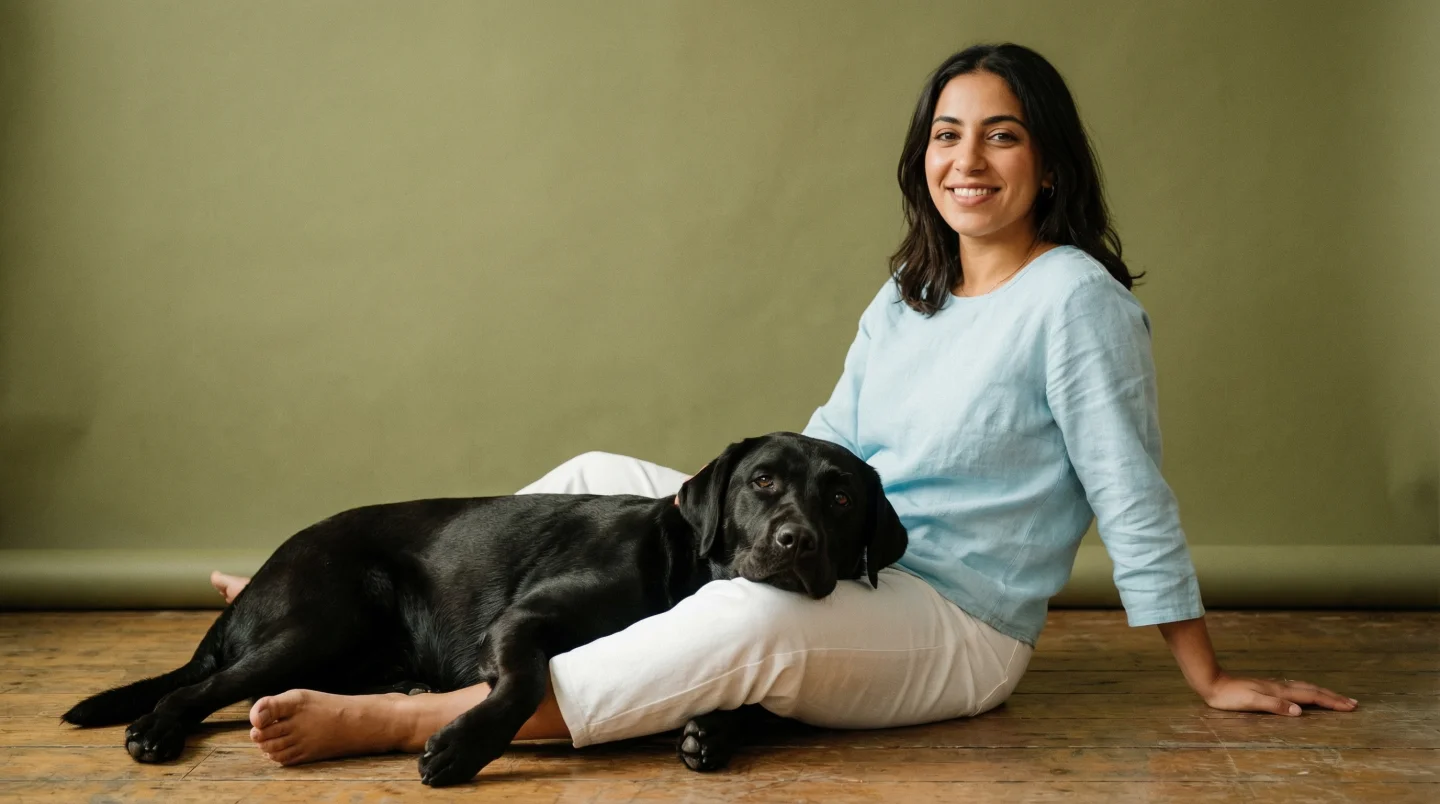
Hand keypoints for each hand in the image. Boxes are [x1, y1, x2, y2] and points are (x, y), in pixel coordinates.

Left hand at [1200, 672, 1356, 715]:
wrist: (1212, 682)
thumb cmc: (1230, 696)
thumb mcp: (1251, 702)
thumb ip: (1275, 705)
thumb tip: (1300, 711)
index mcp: (1280, 691)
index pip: (1312, 696)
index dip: (1331, 702)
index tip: (1350, 707)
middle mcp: (1281, 686)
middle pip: (1313, 690)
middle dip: (1333, 697)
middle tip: (1353, 704)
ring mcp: (1275, 686)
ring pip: (1305, 688)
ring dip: (1323, 693)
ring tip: (1337, 698)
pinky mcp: (1268, 688)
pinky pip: (1296, 689)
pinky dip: (1308, 692)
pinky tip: (1307, 693)